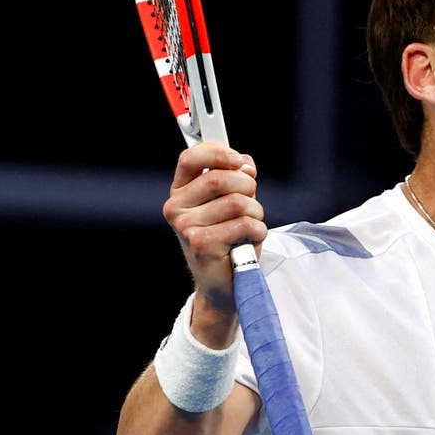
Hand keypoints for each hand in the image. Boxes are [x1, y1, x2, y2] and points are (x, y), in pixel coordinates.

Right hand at [163, 142, 265, 315]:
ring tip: (248, 226)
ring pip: (239, 202)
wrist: (223, 282)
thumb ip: (235, 177)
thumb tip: (244, 163)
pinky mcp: (203, 245)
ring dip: (256, 213)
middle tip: (251, 201)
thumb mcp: (229, 202)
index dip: (218, 152)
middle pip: (221, 179)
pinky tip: (248, 241)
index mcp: (180, 192)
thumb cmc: (227, 237)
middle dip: (247, 186)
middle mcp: (176, 208)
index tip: (238, 160)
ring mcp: (187, 228)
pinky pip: (246, 224)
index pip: (191, 158)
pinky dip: (258, 231)